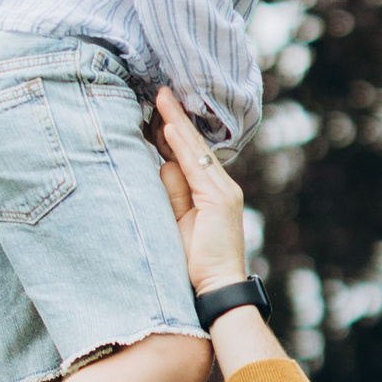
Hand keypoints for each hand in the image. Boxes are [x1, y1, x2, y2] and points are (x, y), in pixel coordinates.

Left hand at [152, 89, 251, 294]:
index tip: (158, 108)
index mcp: (212, 192)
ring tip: (160, 98)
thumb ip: (172, 193)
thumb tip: (160, 164)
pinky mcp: (219, 198)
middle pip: (194, 146)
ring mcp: (223, 191)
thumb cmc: (195, 263)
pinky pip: (195, 165)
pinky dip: (182, 145)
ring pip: (194, 150)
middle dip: (175, 118)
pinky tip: (168, 126)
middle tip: (158, 91)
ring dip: (175, 123)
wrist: (217, 290)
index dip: (174, 130)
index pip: (190, 154)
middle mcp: (222, 186)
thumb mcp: (178, 222)